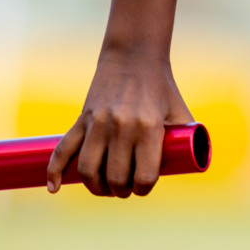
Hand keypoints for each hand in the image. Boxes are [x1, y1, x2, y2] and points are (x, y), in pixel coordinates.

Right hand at [45, 49, 193, 197]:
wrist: (134, 58)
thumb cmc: (161, 89)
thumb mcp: (179, 112)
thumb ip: (189, 137)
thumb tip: (194, 163)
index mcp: (149, 128)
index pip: (144, 176)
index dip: (144, 188)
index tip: (143, 187)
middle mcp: (122, 127)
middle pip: (116, 178)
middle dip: (121, 191)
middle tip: (125, 189)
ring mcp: (98, 124)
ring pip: (88, 170)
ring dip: (95, 188)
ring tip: (104, 189)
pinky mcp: (82, 119)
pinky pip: (63, 150)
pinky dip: (54, 172)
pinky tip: (54, 188)